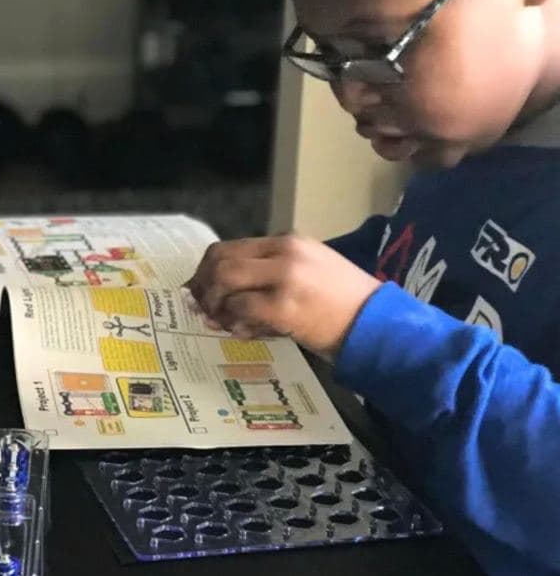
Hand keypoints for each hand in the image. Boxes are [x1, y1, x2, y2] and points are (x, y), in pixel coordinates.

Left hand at [184, 235, 380, 358]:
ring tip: (220, 322)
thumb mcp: (308, 272)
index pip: (229, 247)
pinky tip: (242, 333)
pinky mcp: (285, 305)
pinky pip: (241, 308)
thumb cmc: (342, 301)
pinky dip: (234, 322)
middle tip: (200, 309)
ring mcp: (284, 277)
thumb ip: (267, 274)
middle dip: (202, 286)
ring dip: (214, 304)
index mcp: (287, 242)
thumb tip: (223, 292)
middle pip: (220, 260)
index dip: (205, 271)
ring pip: (225, 280)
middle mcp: (284, 252)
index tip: (198, 291)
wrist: (377, 322)